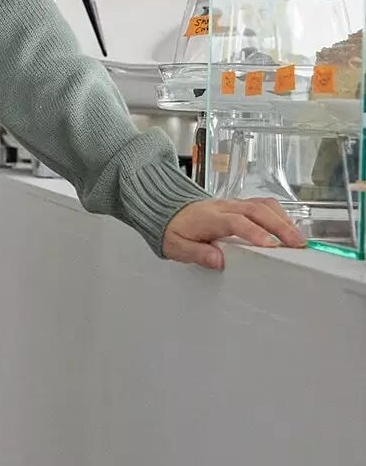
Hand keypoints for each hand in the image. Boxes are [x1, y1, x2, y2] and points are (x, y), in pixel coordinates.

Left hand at [161, 196, 307, 269]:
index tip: (269, 246)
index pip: (236, 222)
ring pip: (263, 205)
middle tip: (296, 244)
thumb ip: (197, 253)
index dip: (254, 232)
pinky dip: (279, 214)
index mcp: (209, 217)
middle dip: (280, 226)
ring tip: (298, 238)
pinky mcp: (240, 205)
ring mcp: (234, 204)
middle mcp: (225, 207)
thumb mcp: (177, 247)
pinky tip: (288, 228)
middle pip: (257, 210)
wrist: (168, 211)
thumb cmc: (174, 231)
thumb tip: (219, 261)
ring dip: (283, 220)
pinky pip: (263, 204)